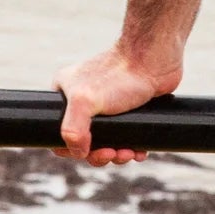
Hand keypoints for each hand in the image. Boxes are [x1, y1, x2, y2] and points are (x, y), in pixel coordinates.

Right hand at [53, 44, 182, 164]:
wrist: (155, 60)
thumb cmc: (119, 75)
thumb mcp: (84, 101)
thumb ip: (73, 129)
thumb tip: (78, 153)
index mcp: (66, 94)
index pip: (59, 131)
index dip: (71, 149)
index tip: (87, 153)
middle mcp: (84, 99)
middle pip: (85, 141)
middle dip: (99, 154)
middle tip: (112, 154)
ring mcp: (109, 105)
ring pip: (107, 141)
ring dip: (116, 154)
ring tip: (129, 153)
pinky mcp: (130, 110)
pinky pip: (127, 137)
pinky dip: (131, 148)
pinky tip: (138, 151)